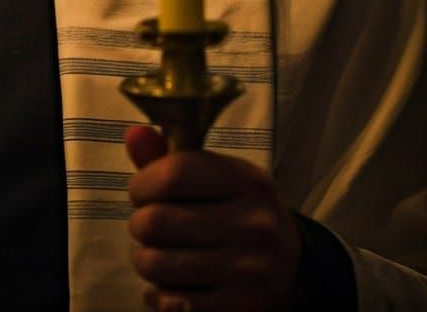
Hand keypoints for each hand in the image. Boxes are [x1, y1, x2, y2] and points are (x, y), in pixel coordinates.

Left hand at [125, 125, 301, 311]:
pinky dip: (159, 294)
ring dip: (145, 259)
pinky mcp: (241, 308)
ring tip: (157, 254)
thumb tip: (134, 133)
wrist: (292, 268)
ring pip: (156, 263)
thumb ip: (170, 158)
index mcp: (248, 182)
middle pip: (156, 221)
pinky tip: (171, 284)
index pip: (173, 174)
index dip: (142, 184)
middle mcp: (255, 225)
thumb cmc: (236, 212)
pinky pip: (172, 301)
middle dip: (139, 224)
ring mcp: (250, 270)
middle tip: (149, 226)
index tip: (141, 192)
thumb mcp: (215, 177)